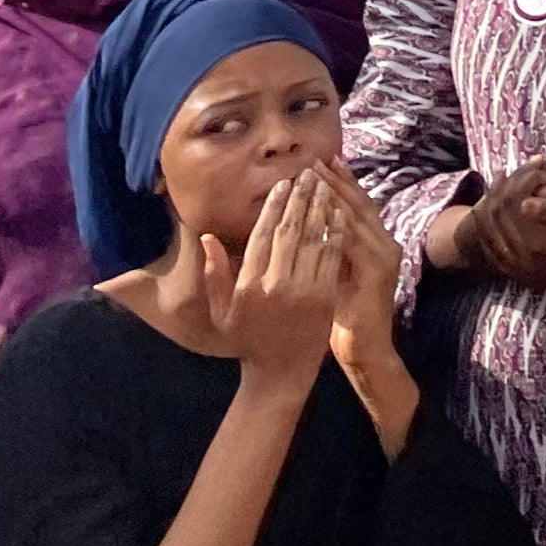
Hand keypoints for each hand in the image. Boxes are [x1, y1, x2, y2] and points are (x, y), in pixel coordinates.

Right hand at [202, 174, 348, 389]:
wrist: (281, 371)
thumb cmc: (248, 338)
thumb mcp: (221, 311)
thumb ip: (214, 274)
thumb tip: (206, 236)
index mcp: (248, 285)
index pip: (262, 235)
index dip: (273, 207)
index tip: (281, 185)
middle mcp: (275, 284)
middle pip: (288, 231)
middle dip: (298, 199)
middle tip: (306, 173)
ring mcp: (303, 290)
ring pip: (312, 239)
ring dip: (319, 208)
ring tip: (323, 183)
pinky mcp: (325, 296)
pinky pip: (331, 257)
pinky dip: (335, 232)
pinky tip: (338, 212)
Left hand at [309, 162, 404, 358]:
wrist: (365, 350)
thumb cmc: (343, 316)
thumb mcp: (334, 276)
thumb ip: (328, 249)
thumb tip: (305, 223)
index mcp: (374, 244)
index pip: (356, 206)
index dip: (339, 183)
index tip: (320, 163)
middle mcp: (384, 245)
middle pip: (359, 204)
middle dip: (336, 181)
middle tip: (316, 160)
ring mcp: (384, 257)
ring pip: (357, 218)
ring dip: (335, 195)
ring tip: (317, 176)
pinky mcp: (377, 272)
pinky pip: (355, 241)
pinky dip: (339, 223)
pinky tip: (323, 209)